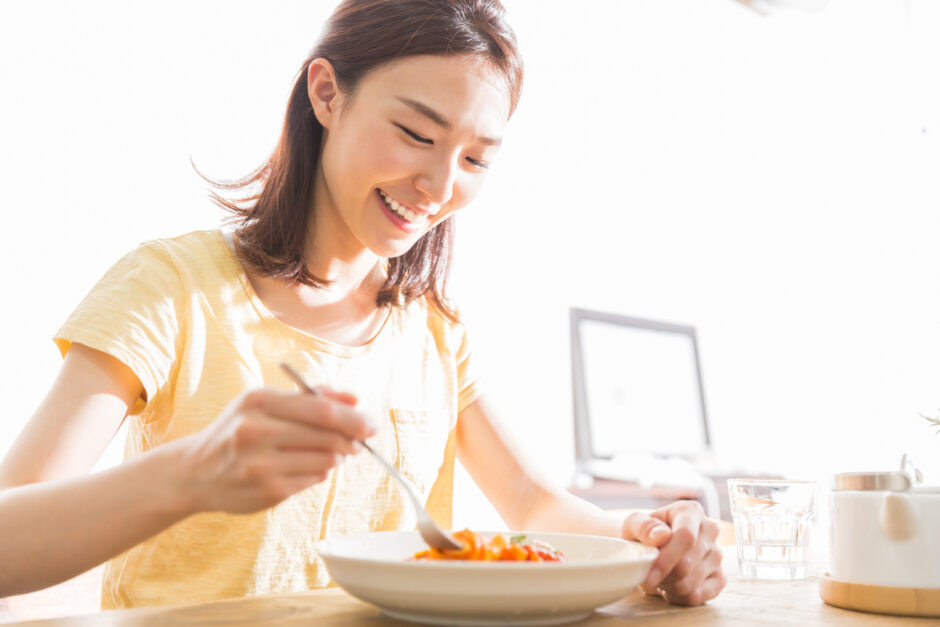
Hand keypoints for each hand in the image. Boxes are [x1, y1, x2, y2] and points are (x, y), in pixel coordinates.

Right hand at [175, 386, 373, 513]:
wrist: (196, 471)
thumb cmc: (240, 430)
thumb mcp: (266, 402)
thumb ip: (311, 396)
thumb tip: (355, 400)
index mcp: (259, 402)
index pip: (321, 410)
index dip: (353, 419)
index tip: (371, 426)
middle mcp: (256, 432)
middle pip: (327, 437)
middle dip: (350, 440)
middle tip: (357, 443)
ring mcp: (260, 465)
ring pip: (325, 461)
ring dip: (334, 458)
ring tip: (325, 453)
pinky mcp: (267, 492)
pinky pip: (313, 481)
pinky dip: (317, 474)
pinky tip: (301, 468)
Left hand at [622, 500, 725, 605]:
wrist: (647, 548)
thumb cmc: (642, 534)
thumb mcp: (633, 524)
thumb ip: (643, 526)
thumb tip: (662, 536)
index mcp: (691, 511)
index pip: (686, 536)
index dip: (667, 559)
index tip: (649, 575)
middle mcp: (710, 530)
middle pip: (687, 564)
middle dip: (663, 576)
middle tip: (648, 574)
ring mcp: (717, 555)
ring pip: (691, 583)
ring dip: (668, 587)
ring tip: (658, 578)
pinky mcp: (719, 578)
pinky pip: (698, 596)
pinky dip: (678, 598)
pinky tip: (669, 588)